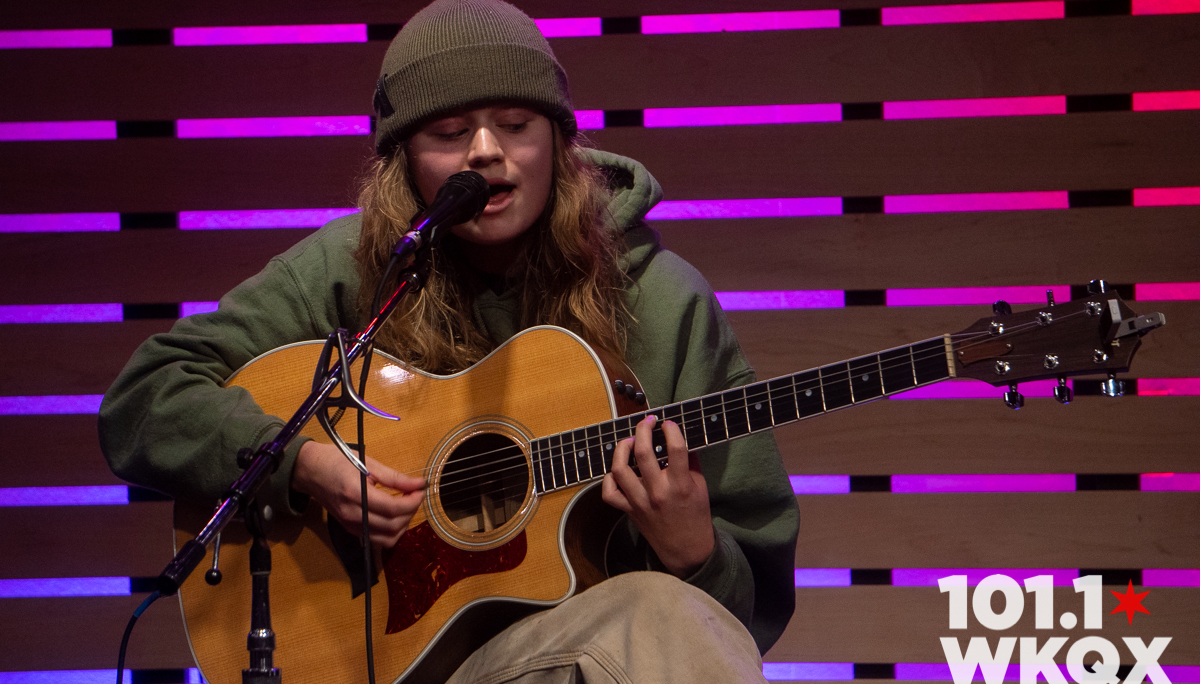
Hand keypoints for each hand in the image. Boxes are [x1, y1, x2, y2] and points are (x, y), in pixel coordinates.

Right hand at [292, 441, 425, 547]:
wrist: (309, 471)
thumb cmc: (336, 460)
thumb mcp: (367, 462)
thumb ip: (394, 477)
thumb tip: (419, 484)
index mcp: (356, 494)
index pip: (392, 508)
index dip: (412, 501)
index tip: (421, 490)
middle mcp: (353, 514)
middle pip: (392, 525)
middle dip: (411, 512)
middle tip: (415, 495)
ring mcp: (350, 525)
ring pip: (387, 538)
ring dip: (403, 524)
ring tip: (406, 505)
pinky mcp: (350, 529)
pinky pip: (377, 539)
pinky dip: (392, 531)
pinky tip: (395, 514)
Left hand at [601, 415, 714, 577]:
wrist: (687, 549)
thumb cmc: (695, 515)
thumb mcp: (700, 486)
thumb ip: (691, 461)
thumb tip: (680, 437)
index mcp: (680, 485)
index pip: (675, 449)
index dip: (671, 430)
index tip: (668, 424)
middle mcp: (658, 492)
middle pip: (643, 453)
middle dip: (643, 430)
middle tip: (647, 422)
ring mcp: (640, 502)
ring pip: (620, 470)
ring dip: (622, 449)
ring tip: (630, 441)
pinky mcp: (629, 511)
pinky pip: (610, 493)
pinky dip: (609, 478)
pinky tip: (618, 470)